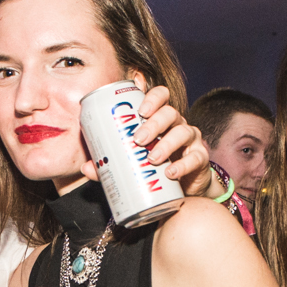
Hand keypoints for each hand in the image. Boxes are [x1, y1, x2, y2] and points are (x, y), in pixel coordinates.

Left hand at [79, 86, 211, 196]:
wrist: (182, 189)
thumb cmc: (155, 168)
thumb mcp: (132, 163)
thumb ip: (111, 164)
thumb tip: (87, 168)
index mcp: (160, 119)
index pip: (161, 96)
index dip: (153, 98)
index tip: (140, 111)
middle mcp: (177, 125)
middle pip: (170, 113)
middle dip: (154, 123)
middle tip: (138, 139)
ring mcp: (191, 141)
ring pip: (183, 132)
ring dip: (166, 144)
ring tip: (152, 158)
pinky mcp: (200, 159)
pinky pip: (195, 158)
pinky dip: (183, 165)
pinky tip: (171, 172)